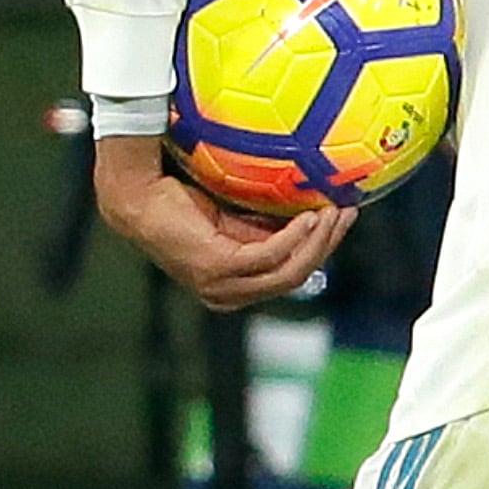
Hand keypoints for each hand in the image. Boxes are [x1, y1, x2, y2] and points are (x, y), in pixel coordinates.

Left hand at [92, 133, 351, 311]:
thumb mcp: (234, 214)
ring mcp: (222, 285)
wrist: (140, 195)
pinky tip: (311, 215)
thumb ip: (266, 220)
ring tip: (334, 212)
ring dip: (317, 241)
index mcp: (235, 285)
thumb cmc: (180, 198)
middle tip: (348, 214)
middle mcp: (229, 294)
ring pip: (288, 271)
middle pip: (295, 277)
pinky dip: (294, 237)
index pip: (289, 274)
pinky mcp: (217, 268)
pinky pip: (269, 255)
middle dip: (327, 246)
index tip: (343, 218)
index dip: (321, 249)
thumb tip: (309, 203)